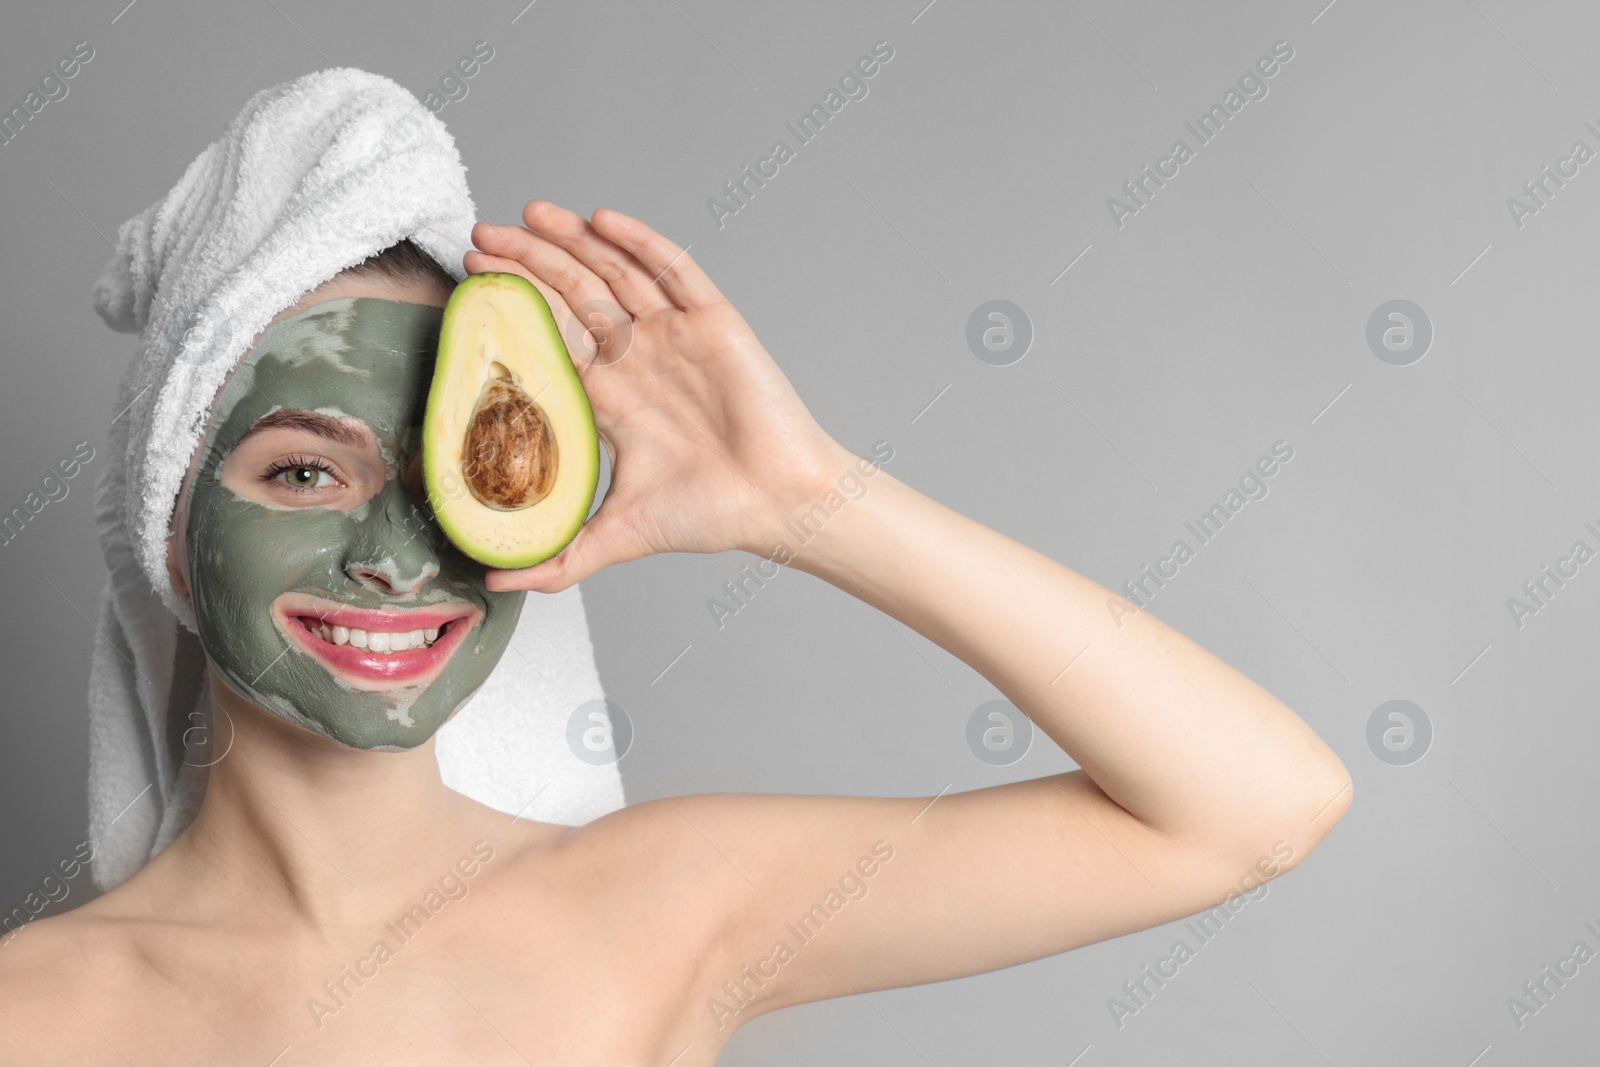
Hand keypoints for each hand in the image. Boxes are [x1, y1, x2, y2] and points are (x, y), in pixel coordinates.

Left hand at [463, 201, 844, 592]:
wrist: (779, 504)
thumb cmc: (712, 515)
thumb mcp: (617, 537)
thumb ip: (558, 560)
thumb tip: (493, 581)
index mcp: (610, 394)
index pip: (549, 336)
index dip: (512, 308)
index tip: (470, 284)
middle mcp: (638, 356)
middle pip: (572, 292)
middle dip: (526, 263)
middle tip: (480, 238)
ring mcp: (674, 335)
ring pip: (614, 272)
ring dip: (572, 241)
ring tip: (527, 215)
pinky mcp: (713, 322)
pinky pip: (674, 270)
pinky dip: (639, 242)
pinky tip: (602, 219)